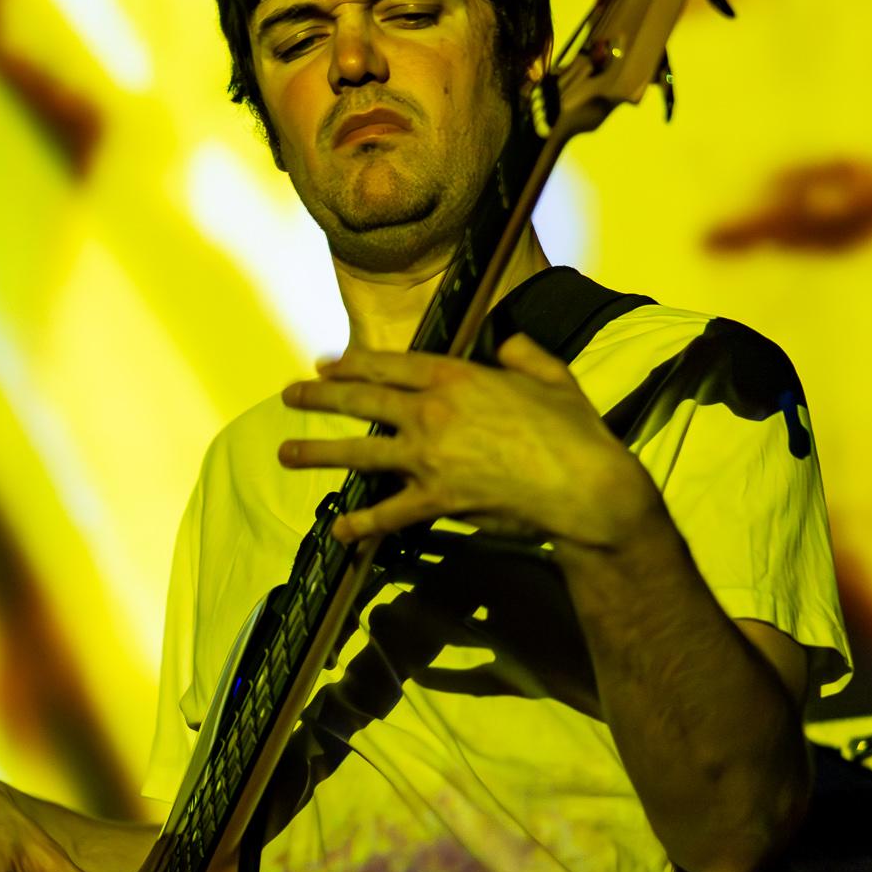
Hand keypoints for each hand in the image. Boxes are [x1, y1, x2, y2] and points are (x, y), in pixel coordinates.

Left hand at [276, 335, 664, 549]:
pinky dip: (361, 524)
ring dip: (319, 453)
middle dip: (321, 397)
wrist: (585, 486)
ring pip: (361, 452)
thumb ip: (524, 352)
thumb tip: (507, 341)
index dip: (354, 363)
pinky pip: (389, 513)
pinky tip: (338, 530)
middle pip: (364, 400)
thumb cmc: (575, 431)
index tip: (327, 363)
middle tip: (290, 394)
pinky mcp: (437, 499)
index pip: (392, 365)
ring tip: (286, 453)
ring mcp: (430, 458)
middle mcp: (433, 413)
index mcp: (459, 378)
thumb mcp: (553, 375)